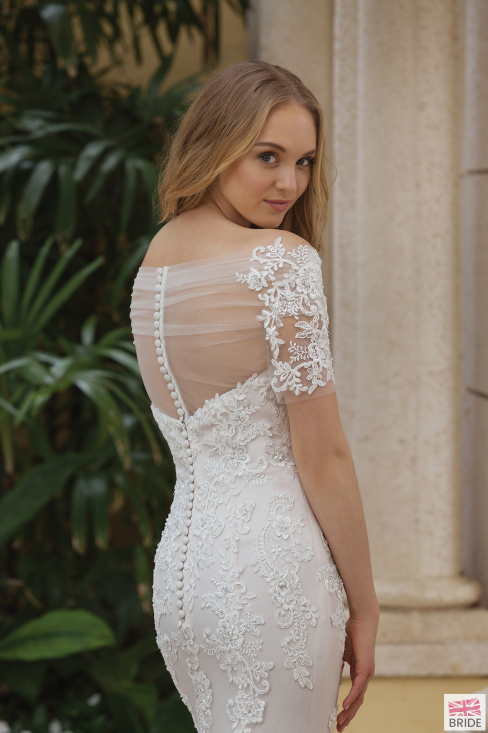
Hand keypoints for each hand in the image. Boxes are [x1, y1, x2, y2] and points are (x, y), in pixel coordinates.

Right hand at [336, 612, 378, 730]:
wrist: (363, 619)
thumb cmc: (352, 631)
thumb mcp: (342, 652)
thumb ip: (338, 664)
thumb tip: (328, 673)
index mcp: (360, 672)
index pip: (355, 695)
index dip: (347, 708)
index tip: (339, 718)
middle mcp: (366, 675)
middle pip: (358, 701)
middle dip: (348, 715)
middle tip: (339, 727)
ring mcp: (367, 672)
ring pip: (359, 697)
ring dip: (349, 711)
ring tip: (340, 722)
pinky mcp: (365, 667)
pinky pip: (358, 686)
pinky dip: (352, 697)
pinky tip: (344, 705)